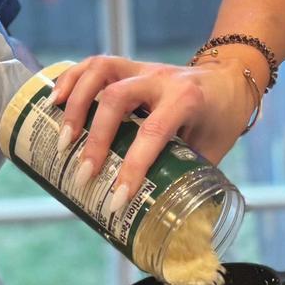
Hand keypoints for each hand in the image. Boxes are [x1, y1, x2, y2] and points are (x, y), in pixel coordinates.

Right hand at [48, 55, 255, 198]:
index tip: (118, 200)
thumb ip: (189, 177)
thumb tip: (166, 220)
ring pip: (100, 71)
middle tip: (84, 175)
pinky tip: (54, 101)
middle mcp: (160, 79)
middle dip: (96, 139)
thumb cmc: (221, 116)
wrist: (230, 76)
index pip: (154, 131)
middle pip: (117, 99)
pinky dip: (70, 79)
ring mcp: (142, 68)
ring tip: (63, 139)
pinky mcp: (128, 66)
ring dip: (76, 104)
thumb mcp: (214, 148)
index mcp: (187, 99)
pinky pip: (93, 64)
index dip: (134, 167)